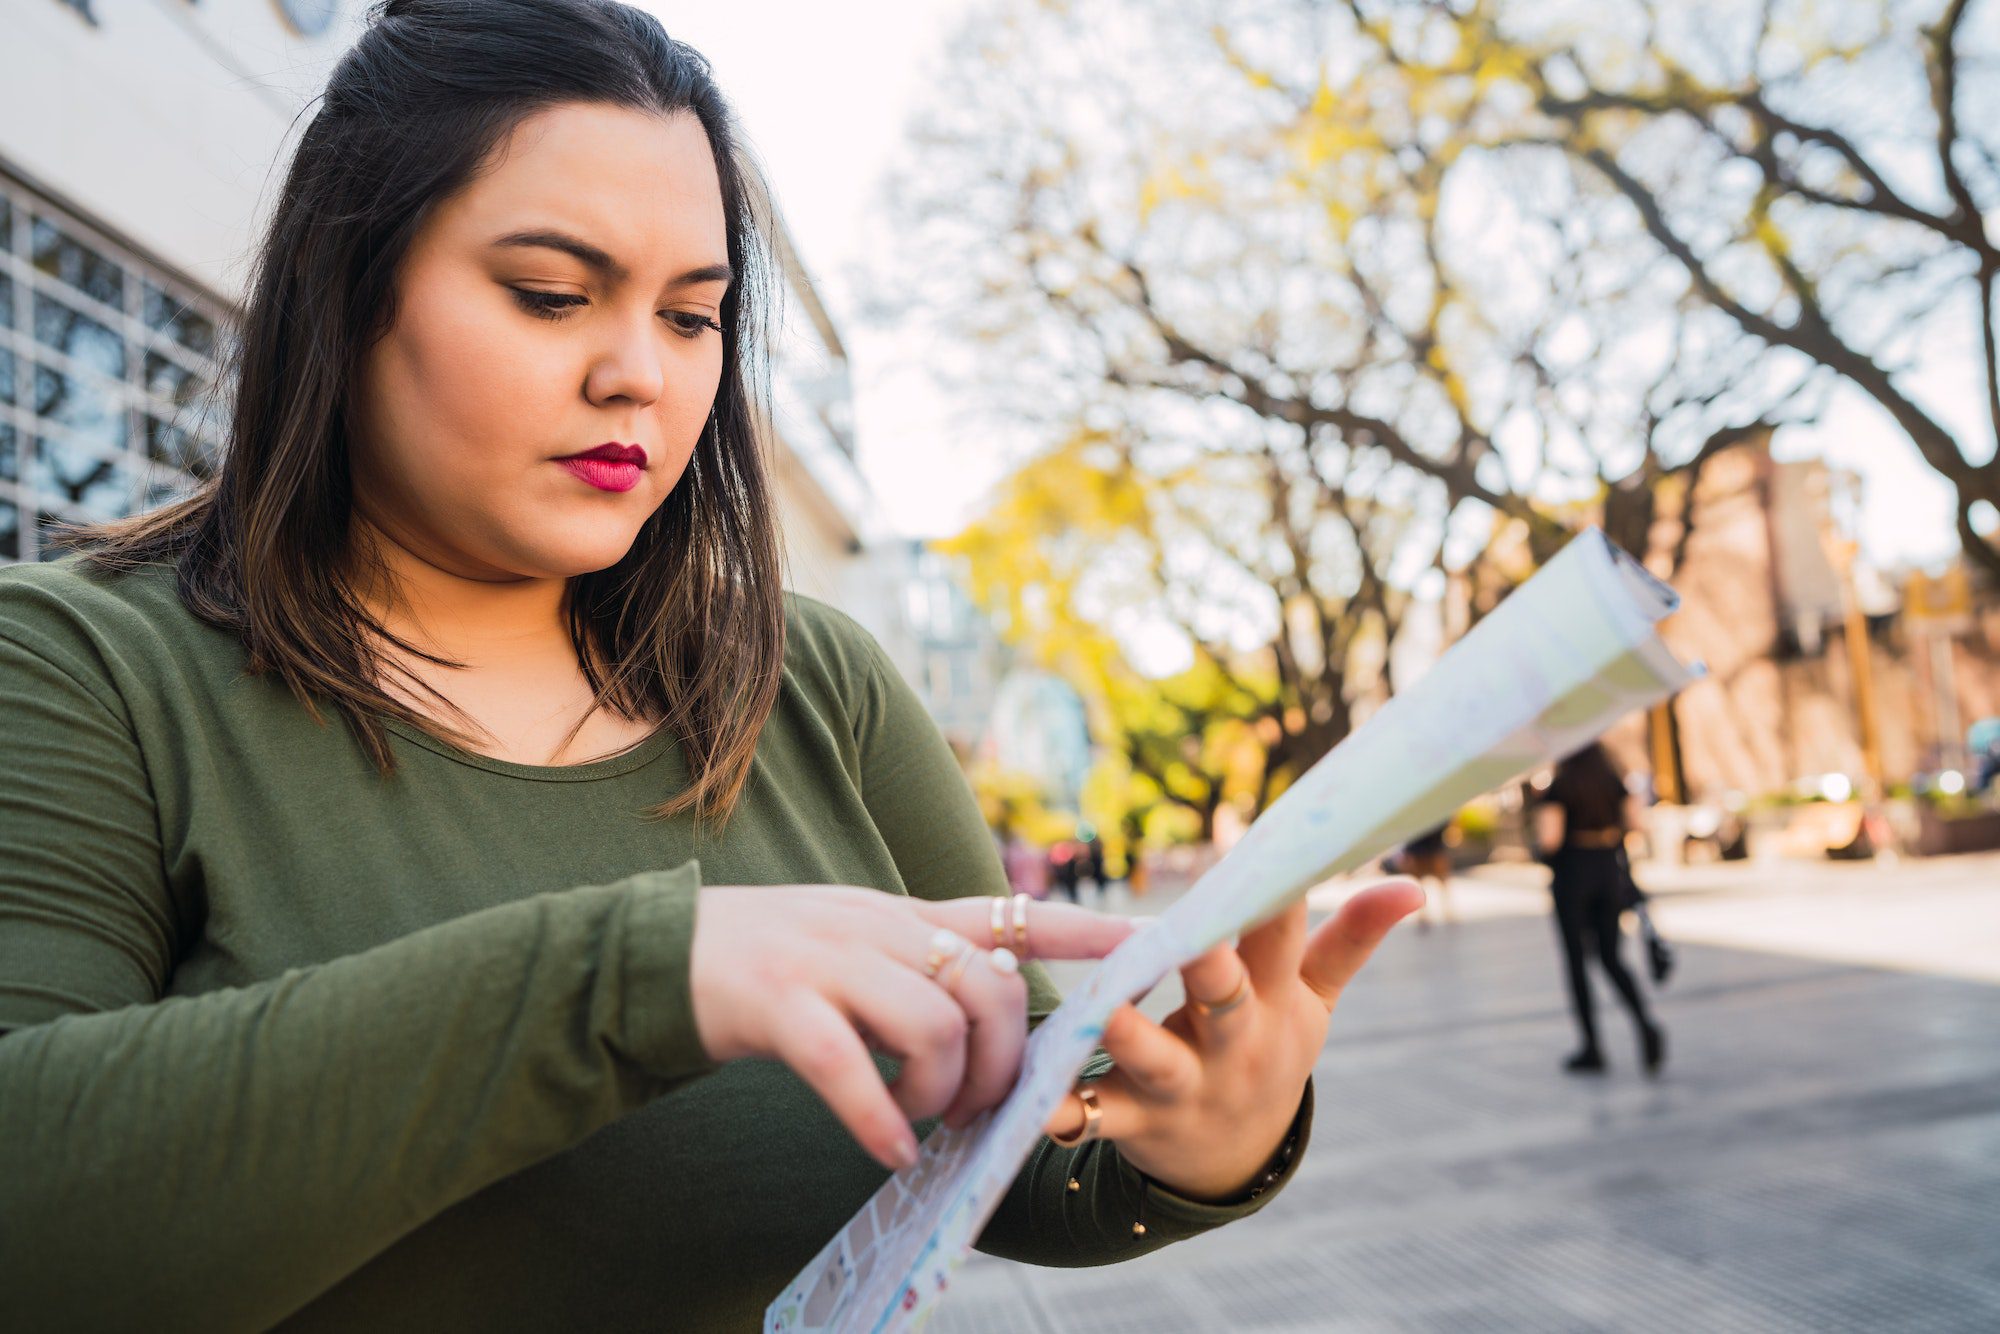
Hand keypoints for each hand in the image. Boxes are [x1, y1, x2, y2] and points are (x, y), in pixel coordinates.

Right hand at [691, 886, 1133, 1171]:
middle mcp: (875, 927)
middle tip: (972, 1111)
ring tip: (920, 1123)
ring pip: (935, 1022)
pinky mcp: (775, 1002)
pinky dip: (878, 1117)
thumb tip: (985, 1020)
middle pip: (989, 986)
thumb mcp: (852, 947)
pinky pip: (849, 1065)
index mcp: (900, 916)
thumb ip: (916, 970)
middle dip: (1002, 1062)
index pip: (1014, 915)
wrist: (654, 953)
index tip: (1152, 944)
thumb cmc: (763, 967)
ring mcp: (826, 960)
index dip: (1088, 931)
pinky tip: (885, 1149)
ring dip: (943, 1092)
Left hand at [1043, 878, 1423, 1200]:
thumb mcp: (1312, 1003)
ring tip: (1109, 1009)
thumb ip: (1349, 940)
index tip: (1267, 845)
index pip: (1282, 940)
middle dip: (1213, 966)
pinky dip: (1062, 1111)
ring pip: (1155, 1059)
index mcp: (1273, 1004)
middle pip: (1225, 998)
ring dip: (1132, 1035)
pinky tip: (1035, 1101)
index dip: (1274, 894)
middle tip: (1199, 932)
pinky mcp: (1129, 1120)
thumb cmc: (1268, 1049)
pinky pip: (1090, 1117)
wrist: (1231, 1163)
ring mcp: (1181, 1086)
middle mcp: (1232, 1045)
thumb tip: (1413, 884)